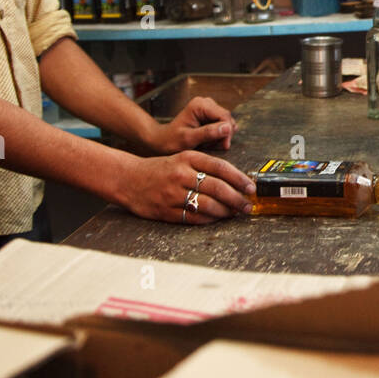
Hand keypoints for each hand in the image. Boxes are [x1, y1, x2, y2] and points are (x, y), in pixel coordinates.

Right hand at [115, 151, 255, 223]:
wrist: (127, 178)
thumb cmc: (160, 169)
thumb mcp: (182, 159)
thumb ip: (205, 167)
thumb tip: (235, 181)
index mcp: (187, 158)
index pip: (220, 167)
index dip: (239, 178)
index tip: (251, 187)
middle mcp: (181, 175)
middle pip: (217, 188)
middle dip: (237, 199)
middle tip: (247, 205)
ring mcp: (173, 194)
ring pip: (207, 205)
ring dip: (225, 211)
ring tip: (234, 213)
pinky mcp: (166, 211)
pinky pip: (194, 217)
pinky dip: (209, 219)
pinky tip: (217, 219)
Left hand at [146, 96, 234, 154]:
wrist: (163, 141)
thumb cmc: (172, 141)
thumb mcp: (189, 139)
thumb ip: (208, 133)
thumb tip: (227, 128)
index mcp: (200, 105)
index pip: (224, 116)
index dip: (227, 131)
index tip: (224, 145)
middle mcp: (206, 103)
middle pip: (227, 118)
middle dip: (224, 134)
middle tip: (213, 146)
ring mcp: (209, 108)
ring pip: (226, 122)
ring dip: (221, 135)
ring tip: (208, 144)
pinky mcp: (211, 115)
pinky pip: (222, 125)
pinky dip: (219, 135)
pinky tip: (209, 141)